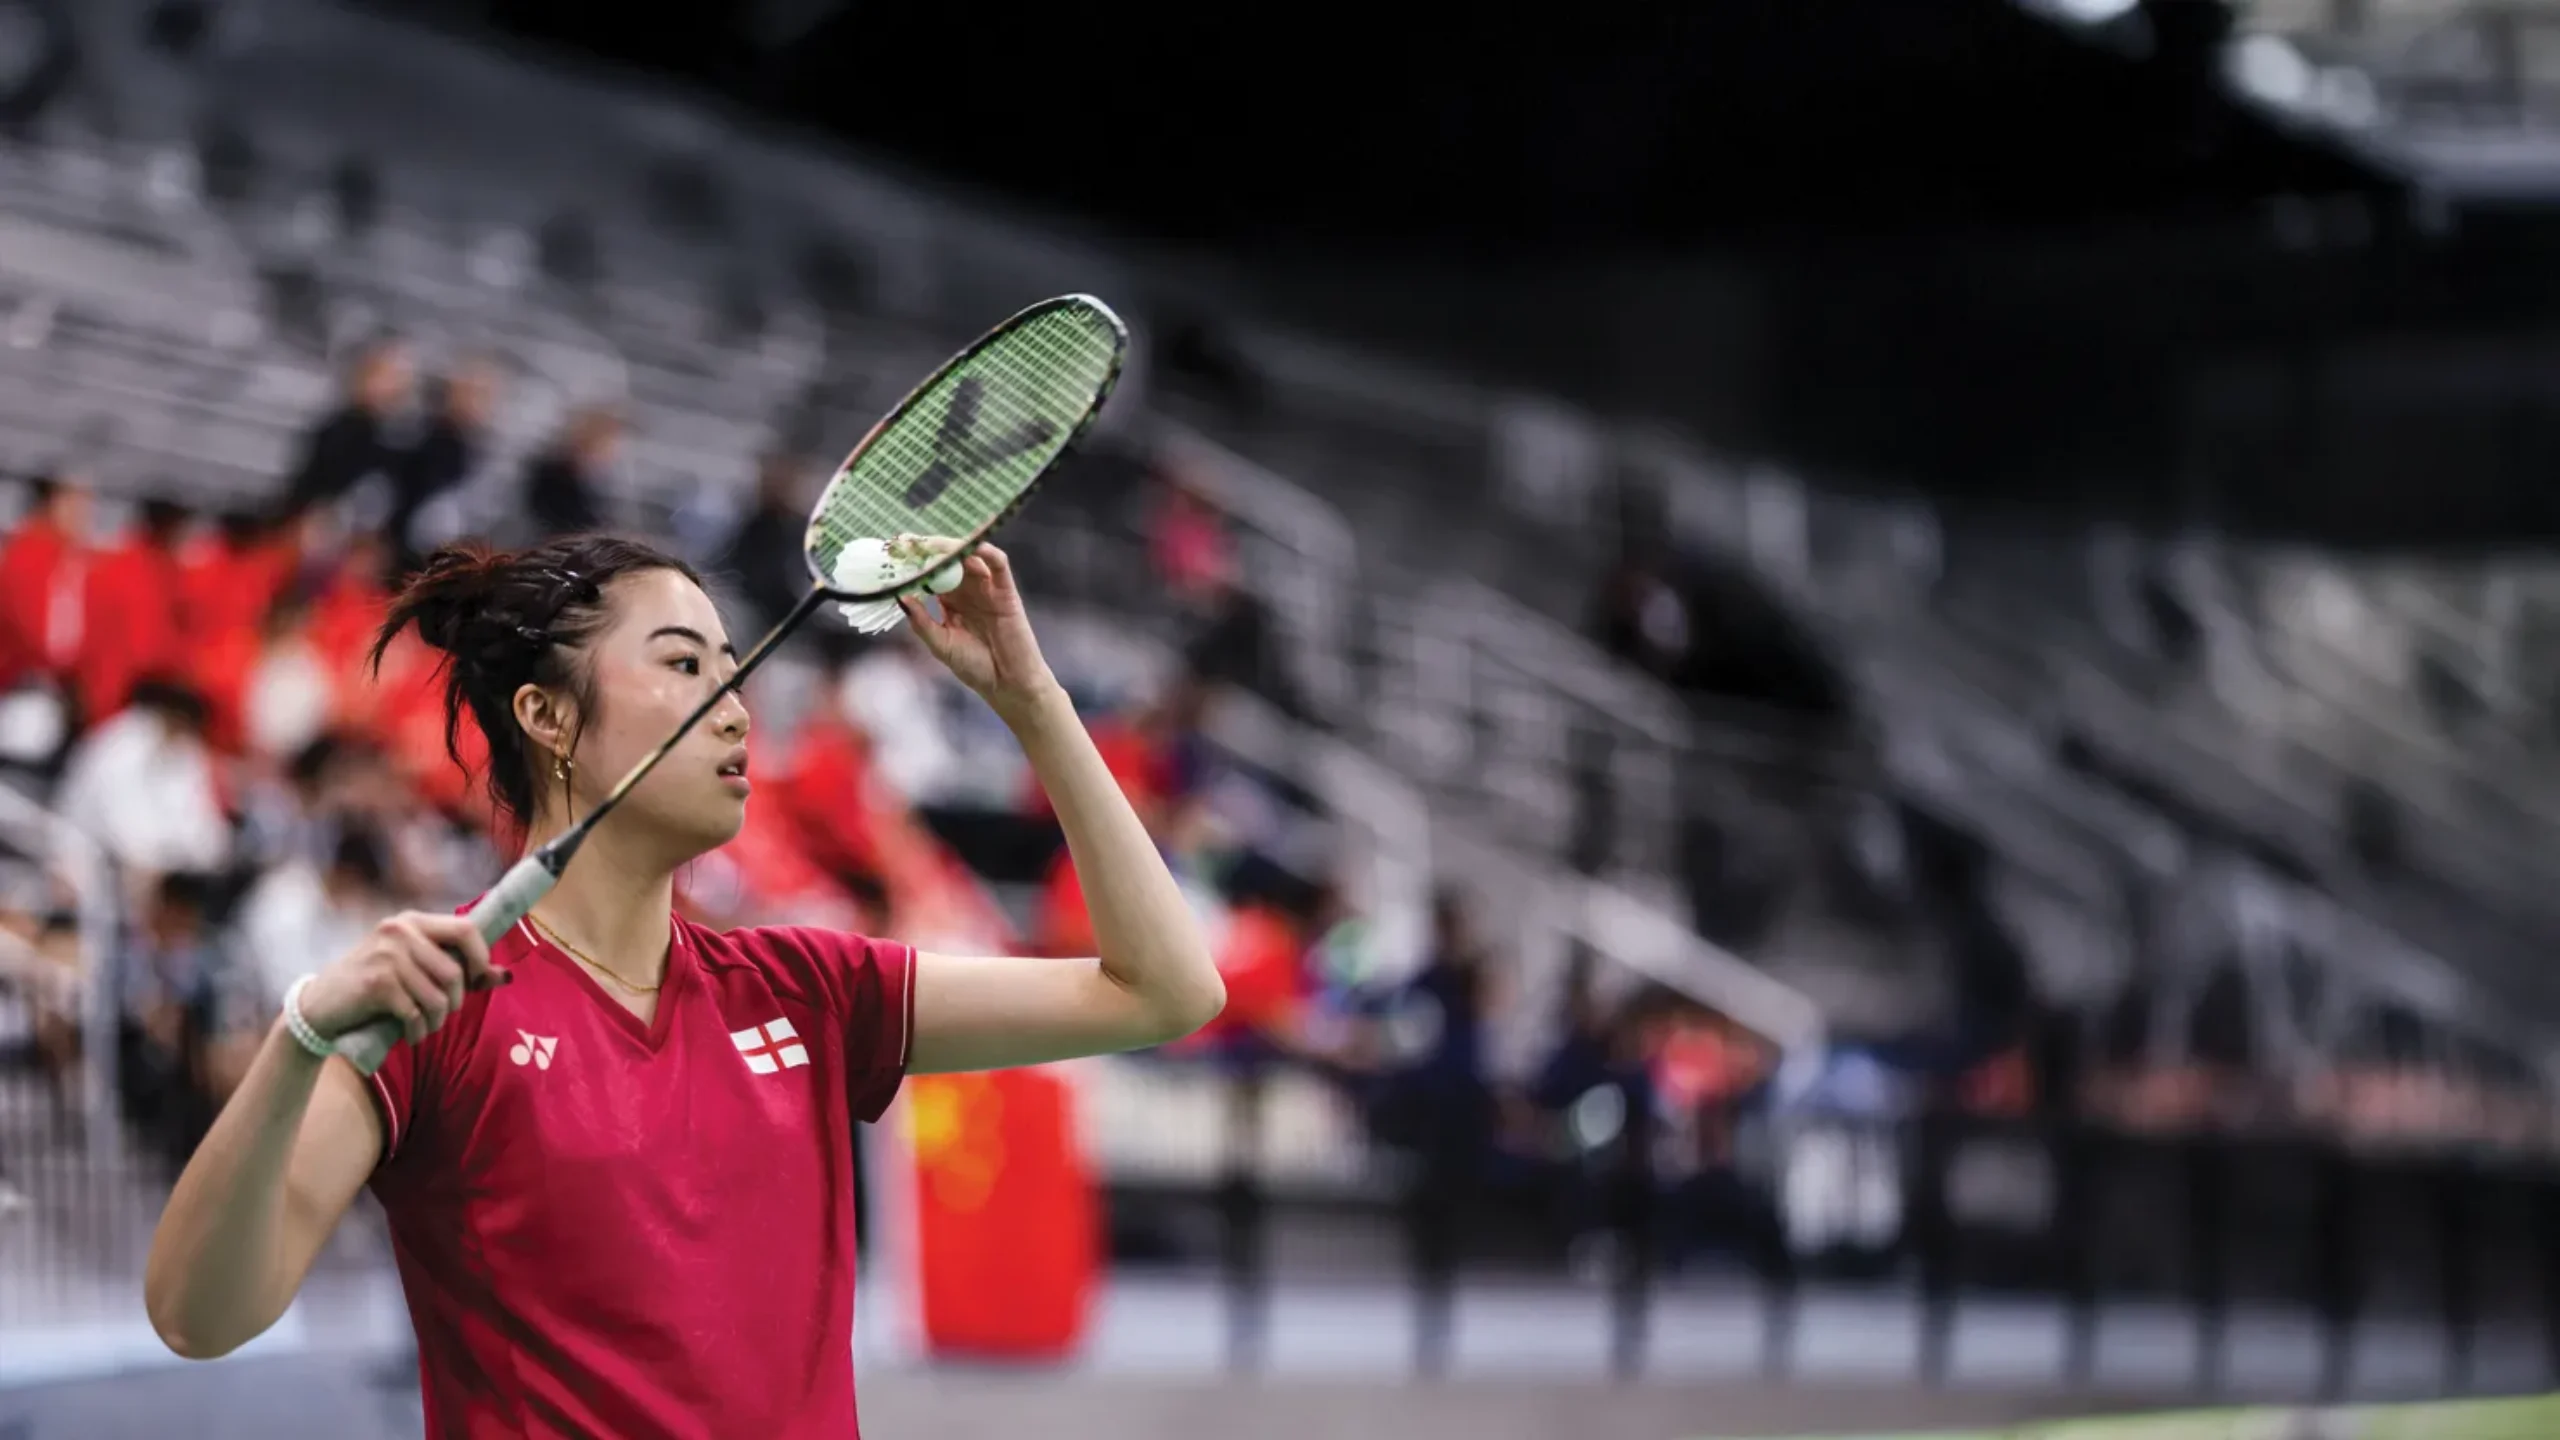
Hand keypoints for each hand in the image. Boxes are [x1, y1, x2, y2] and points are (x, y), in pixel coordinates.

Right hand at [295, 912, 507, 1044]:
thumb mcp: (414, 969)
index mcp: (413, 921)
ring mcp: (387, 955)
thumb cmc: (374, 986)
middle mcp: (400, 931)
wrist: (320, 1006)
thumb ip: (457, 968)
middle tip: (442, 1014)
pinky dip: (417, 1031)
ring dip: (436, 1022)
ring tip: (424, 1027)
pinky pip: (415, 1013)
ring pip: (438, 996)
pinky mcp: (376, 983)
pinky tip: (409, 1034)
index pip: (467, 929)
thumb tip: (504, 976)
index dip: (481, 958)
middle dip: (456, 1001)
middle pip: (455, 971)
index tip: (476, 981)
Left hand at [897, 540, 1060, 718]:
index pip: (929, 574)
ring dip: (951, 548)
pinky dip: (987, 551)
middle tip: (907, 543)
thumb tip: (900, 597)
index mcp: (949, 601)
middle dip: (928, 550)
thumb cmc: (975, 667)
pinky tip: (972, 547)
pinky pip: (998, 565)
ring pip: (970, 557)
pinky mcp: (1006, 591)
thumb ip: (921, 622)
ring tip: (932, 545)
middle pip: (947, 560)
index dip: (913, 563)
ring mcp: (987, 588)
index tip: (893, 553)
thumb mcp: (941, 645)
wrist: (1007, 684)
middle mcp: (967, 590)